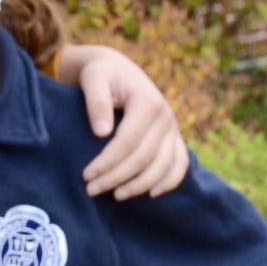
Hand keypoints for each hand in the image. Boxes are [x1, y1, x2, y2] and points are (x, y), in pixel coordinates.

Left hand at [53, 44, 188, 199]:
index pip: (127, 141)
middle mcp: (166, 116)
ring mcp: (173, 128)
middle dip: (117, 177)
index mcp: (148, 101)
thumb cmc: (102, 75)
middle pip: (144, 158)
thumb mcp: (93, 78)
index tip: (86, 175)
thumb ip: (96, 100)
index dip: (107, 162)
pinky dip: (169, 181)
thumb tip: (101, 132)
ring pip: (163, 166)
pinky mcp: (174, 137)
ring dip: (140, 185)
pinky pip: (179, 164)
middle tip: (91, 190)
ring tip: (115, 195)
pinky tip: (151, 194)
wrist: (117, 70)